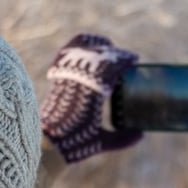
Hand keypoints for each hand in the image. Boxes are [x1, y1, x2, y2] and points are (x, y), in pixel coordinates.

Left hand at [40, 33, 142, 162]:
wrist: (46, 142)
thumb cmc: (74, 142)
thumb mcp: (100, 142)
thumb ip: (122, 139)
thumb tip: (142, 134)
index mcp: (92, 94)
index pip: (111, 68)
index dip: (124, 60)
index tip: (134, 59)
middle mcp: (77, 81)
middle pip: (98, 56)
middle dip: (114, 53)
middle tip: (125, 58)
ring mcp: (66, 77)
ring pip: (81, 49)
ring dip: (97, 45)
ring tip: (108, 48)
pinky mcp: (57, 77)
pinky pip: (67, 51)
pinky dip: (78, 44)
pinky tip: (88, 44)